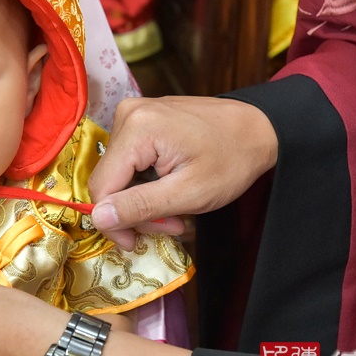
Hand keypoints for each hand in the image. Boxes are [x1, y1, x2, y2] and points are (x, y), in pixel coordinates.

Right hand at [89, 95, 276, 248]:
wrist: (258, 128)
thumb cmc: (231, 160)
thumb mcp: (189, 193)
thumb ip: (140, 206)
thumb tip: (97, 218)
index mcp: (136, 128)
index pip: (100, 187)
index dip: (113, 222)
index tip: (137, 242)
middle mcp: (127, 113)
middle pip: (110, 180)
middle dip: (136, 211)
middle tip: (172, 224)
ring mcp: (135, 113)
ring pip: (119, 173)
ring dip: (143, 199)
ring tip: (176, 209)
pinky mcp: (142, 118)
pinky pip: (130, 160)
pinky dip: (147, 181)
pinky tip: (171, 187)